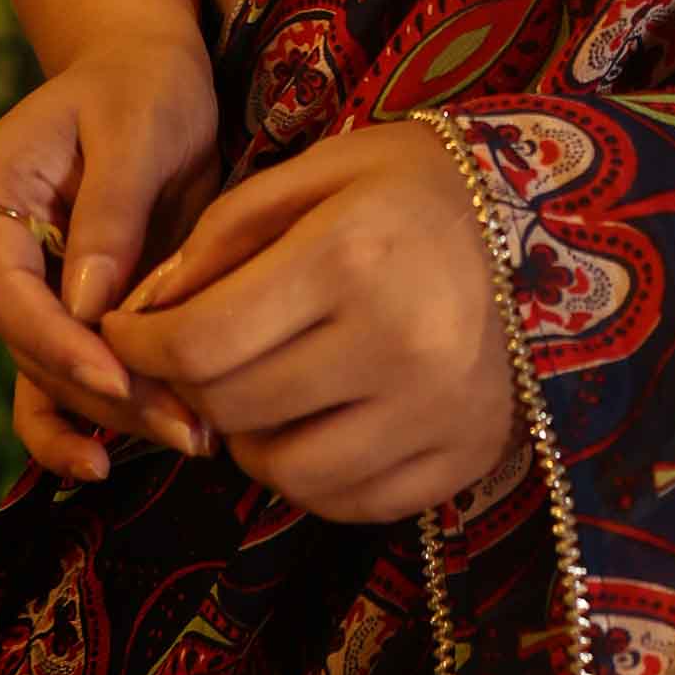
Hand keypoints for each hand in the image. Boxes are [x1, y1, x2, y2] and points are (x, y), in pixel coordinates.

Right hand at [0, 32, 222, 481]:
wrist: (151, 74)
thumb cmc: (143, 85)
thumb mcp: (137, 125)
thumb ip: (111, 211)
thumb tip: (88, 309)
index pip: (5, 286)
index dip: (55, 340)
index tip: (116, 375)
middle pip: (32, 345)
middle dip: (104, 391)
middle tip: (186, 423)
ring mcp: (29, 288)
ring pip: (51, 375)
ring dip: (115, 414)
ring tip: (192, 438)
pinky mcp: (69, 312)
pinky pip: (60, 380)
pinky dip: (86, 421)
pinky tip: (117, 463)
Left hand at [99, 120, 514, 522]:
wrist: (545, 220)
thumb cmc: (409, 186)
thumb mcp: (314, 173)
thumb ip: (219, 236)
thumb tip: (140, 316)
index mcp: (352, 257)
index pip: (200, 342)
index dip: (142, 346)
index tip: (130, 332)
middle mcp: (398, 344)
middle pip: (232, 411)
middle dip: (191, 386)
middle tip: (199, 354)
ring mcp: (437, 412)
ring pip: (282, 473)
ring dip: (250, 435)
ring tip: (269, 384)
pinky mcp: (461, 458)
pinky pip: (344, 502)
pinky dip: (312, 470)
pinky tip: (322, 415)